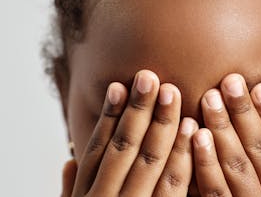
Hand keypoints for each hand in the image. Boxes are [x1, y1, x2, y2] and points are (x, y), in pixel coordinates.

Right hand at [62, 69, 198, 196]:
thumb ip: (71, 191)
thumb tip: (68, 162)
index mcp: (85, 195)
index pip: (97, 149)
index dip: (108, 116)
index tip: (117, 86)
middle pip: (124, 147)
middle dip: (137, 109)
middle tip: (148, 76)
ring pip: (150, 160)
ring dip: (162, 123)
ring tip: (171, 91)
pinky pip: (174, 185)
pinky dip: (183, 154)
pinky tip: (192, 127)